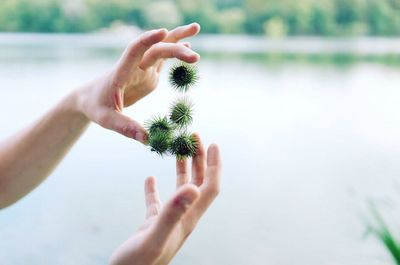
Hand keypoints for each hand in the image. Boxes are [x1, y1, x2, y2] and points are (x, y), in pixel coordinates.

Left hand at [76, 23, 200, 142]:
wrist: (90, 98)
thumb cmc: (95, 107)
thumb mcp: (106, 119)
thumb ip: (125, 127)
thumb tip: (146, 138)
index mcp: (122, 72)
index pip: (134, 51)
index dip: (147, 40)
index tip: (162, 32)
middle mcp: (134, 66)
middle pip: (154, 50)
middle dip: (174, 49)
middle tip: (195, 57)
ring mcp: (142, 69)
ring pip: (160, 48)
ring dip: (177, 38)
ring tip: (196, 28)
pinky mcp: (147, 74)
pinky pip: (163, 59)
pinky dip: (175, 52)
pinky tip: (189, 47)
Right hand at [109, 136, 220, 264]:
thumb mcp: (154, 236)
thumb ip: (173, 213)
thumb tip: (193, 187)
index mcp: (188, 219)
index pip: (209, 188)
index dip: (215, 166)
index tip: (214, 144)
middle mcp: (182, 218)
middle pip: (198, 184)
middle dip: (200, 160)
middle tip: (194, 137)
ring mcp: (167, 221)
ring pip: (180, 190)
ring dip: (182, 168)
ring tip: (179, 149)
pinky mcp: (151, 226)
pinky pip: (157, 202)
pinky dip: (155, 188)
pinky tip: (150, 178)